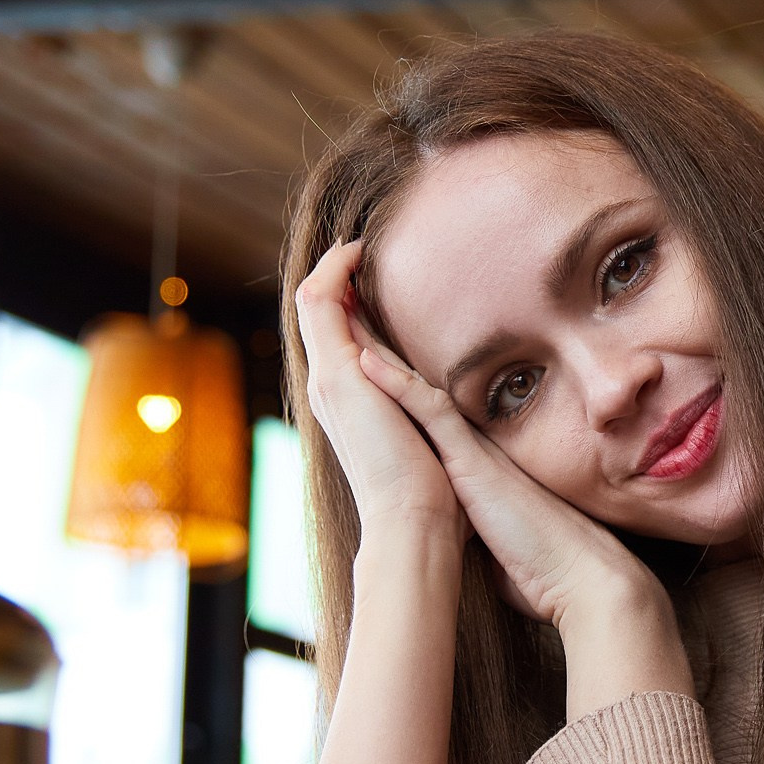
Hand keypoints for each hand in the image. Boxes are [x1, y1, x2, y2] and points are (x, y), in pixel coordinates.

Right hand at [293, 239, 460, 541]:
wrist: (415, 520)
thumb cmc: (434, 494)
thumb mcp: (432, 440)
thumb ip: (430, 417)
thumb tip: (454, 407)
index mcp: (355, 404)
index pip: (343, 341)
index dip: (353, 306)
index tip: (373, 278)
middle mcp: (334, 389)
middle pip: (318, 318)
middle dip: (334, 279)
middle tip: (358, 249)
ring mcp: (330, 380)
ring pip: (310, 303)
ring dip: (329, 268)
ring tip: (355, 243)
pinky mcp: (337, 373)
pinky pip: (318, 304)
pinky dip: (331, 273)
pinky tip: (356, 253)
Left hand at [354, 340, 651, 630]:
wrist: (581, 577)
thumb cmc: (546, 569)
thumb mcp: (502, 541)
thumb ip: (482, 526)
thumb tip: (473, 537)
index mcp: (479, 468)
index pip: (434, 420)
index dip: (403, 390)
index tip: (374, 364)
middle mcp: (475, 449)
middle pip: (421, 394)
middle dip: (386, 358)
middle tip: (352, 317)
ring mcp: (474, 451)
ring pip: (421, 391)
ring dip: (383, 356)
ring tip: (348, 318)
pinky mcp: (472, 461)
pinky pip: (431, 411)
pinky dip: (399, 385)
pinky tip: (366, 359)